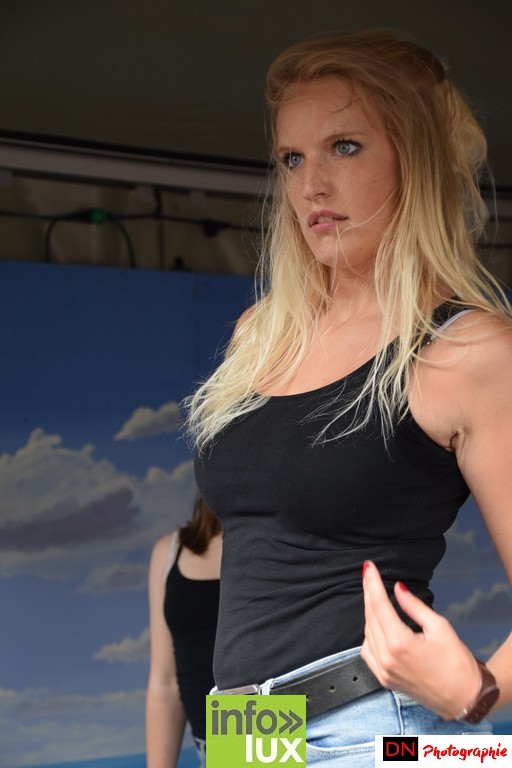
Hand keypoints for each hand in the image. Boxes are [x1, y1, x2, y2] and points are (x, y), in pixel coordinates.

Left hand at [360, 560, 480, 719]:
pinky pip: (367, 651)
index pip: (379, 605)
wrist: (464, 699)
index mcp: (400, 644)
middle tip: (369, 573)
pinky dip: (369, 634)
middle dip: (369, 593)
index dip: (372, 583)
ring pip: (367, 633)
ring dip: (369, 613)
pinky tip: (376, 624)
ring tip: (375, 596)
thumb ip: (414, 606)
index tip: (368, 566)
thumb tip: (398, 588)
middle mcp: (386, 658)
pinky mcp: (384, 680)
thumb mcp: (439, 627)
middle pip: (370, 617)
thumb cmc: (457, 663)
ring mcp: (383, 671)